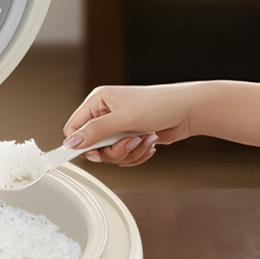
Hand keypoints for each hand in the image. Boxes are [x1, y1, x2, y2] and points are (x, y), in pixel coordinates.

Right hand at [62, 82, 199, 166]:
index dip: (81, 144)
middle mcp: (106, 114)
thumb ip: (95, 132)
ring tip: (143, 138)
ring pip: (110, 154)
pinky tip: (148, 142)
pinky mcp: (130, 138)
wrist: (187, 111)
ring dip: (128, 152)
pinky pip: (124, 157)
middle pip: (93, 147)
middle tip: (129, 141)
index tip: (95, 153)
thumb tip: (71, 143)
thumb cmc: (159, 105)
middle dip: (113, 150)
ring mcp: (119, 127)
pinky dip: (137, 154)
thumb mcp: (123, 119)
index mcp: (98, 102)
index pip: (74, 128)